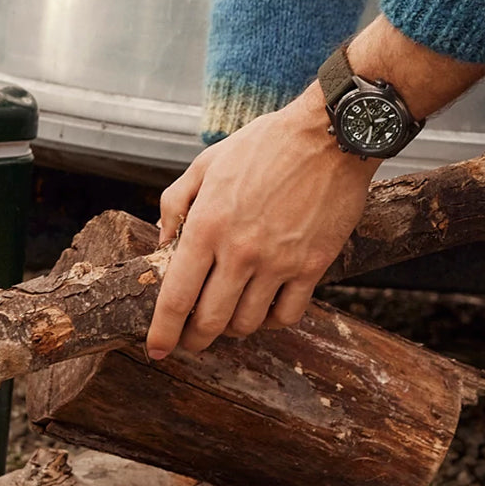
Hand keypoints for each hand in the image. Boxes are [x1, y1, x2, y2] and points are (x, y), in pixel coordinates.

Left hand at [146, 84, 379, 358]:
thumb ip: (175, 202)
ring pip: (248, 323)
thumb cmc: (266, 144)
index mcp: (207, 226)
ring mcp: (279, 262)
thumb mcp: (207, 162)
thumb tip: (163, 240)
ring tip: (230, 318)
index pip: (176, 299)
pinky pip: (288, 314)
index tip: (155, 349)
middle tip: (191, 341)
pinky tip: (267, 309)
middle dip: (194, 340)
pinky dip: (273, 320)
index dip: (162, 333)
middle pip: (209, 322)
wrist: (329, 136)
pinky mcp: (312, 266)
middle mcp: (240, 251)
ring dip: (234, 328)